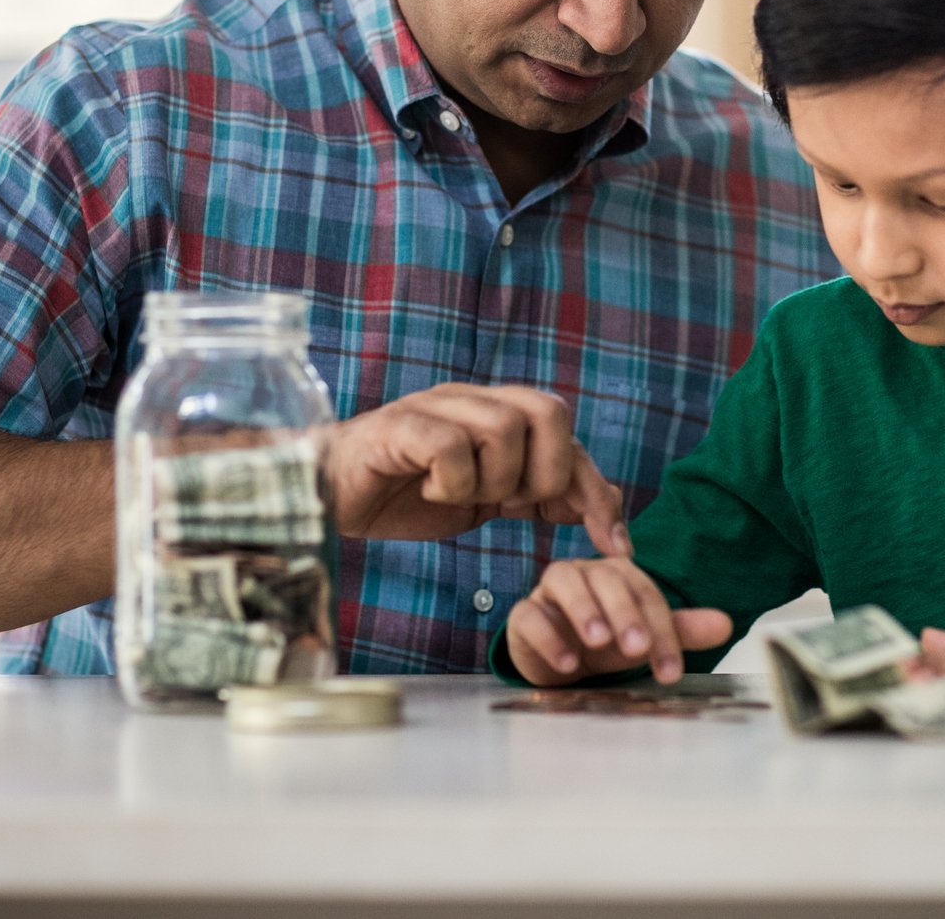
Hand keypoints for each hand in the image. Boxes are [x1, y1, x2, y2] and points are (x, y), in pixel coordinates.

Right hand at [321, 384, 630, 554]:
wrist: (328, 495)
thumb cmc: (406, 493)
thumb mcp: (485, 501)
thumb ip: (537, 494)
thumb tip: (602, 502)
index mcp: (497, 413)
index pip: (569, 435)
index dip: (597, 491)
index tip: (615, 545)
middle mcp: (471, 399)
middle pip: (549, 411)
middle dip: (544, 475)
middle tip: (510, 506)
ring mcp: (434, 406)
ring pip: (503, 427)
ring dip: (494, 480)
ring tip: (462, 497)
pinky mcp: (398, 425)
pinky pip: (450, 445)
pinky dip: (451, 480)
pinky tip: (429, 490)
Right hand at [504, 556, 731, 685]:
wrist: (557, 660)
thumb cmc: (604, 644)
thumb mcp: (644, 640)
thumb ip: (681, 630)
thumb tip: (726, 624)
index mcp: (619, 574)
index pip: (645, 593)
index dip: (662, 630)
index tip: (671, 671)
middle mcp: (585, 573)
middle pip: (606, 579)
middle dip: (624, 613)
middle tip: (637, 648)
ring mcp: (550, 592)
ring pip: (565, 583)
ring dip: (584, 611)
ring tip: (599, 644)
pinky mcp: (524, 615)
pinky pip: (529, 615)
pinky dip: (548, 636)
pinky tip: (566, 662)